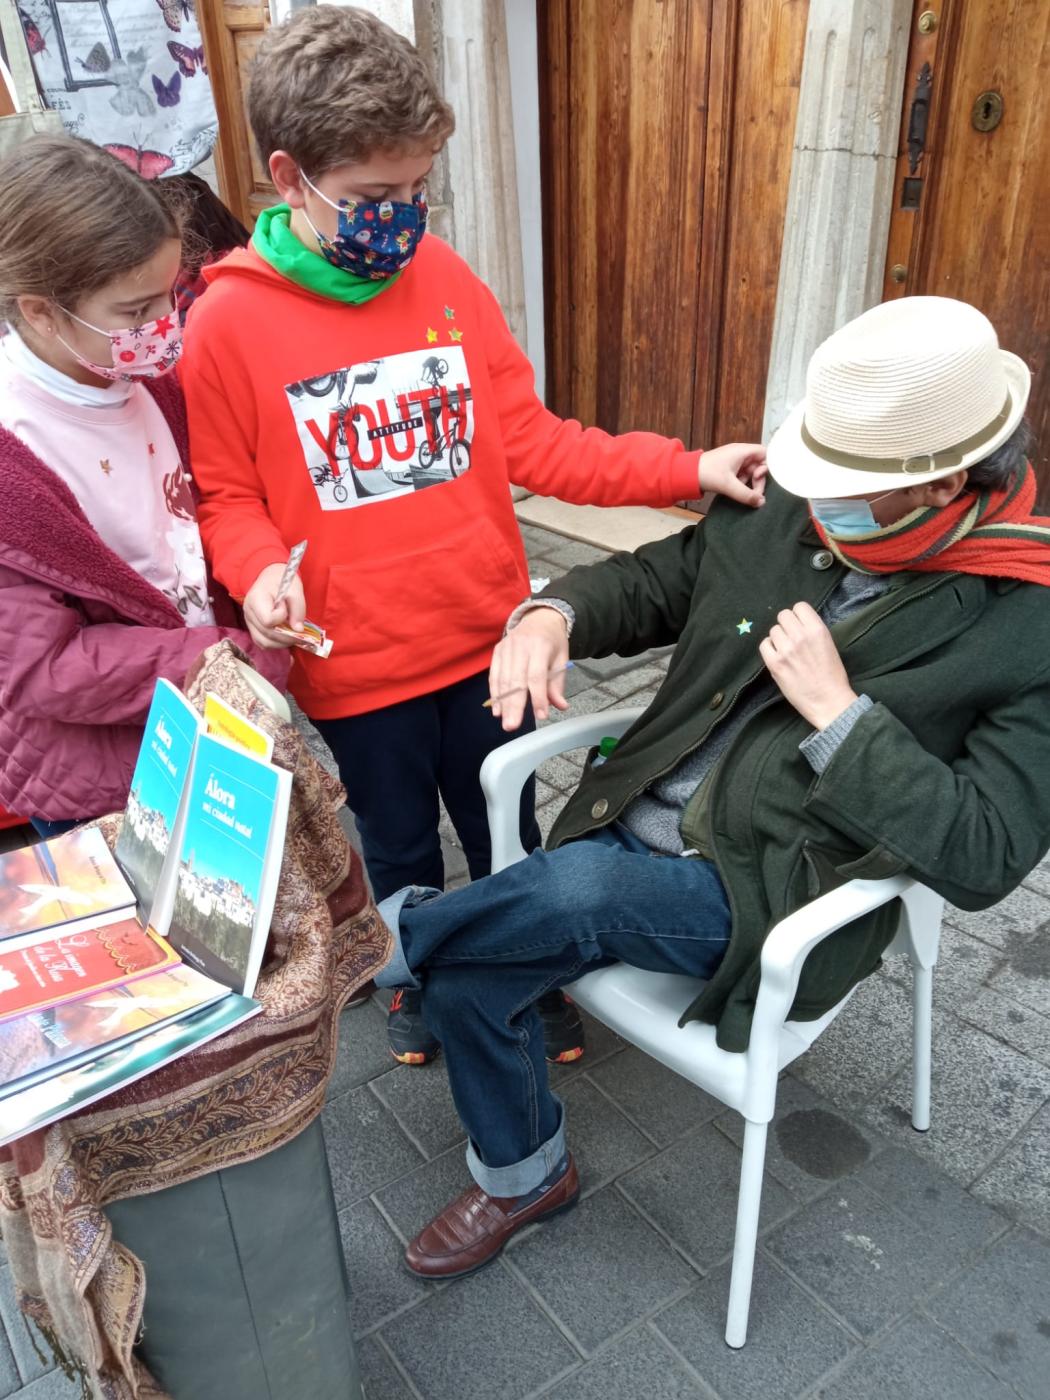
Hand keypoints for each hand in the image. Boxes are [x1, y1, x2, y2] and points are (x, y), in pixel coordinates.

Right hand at [243, 563, 306, 649]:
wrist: (270, 578)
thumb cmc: (282, 581)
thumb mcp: (294, 589)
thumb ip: (298, 609)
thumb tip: (298, 630)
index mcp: (256, 599)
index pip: (268, 620)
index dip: (281, 617)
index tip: (286, 608)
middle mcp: (249, 612)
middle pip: (267, 634)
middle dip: (286, 635)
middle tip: (298, 629)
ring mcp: (249, 622)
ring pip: (264, 642)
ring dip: (282, 642)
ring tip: (293, 634)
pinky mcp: (253, 629)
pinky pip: (263, 643)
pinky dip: (276, 643)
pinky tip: (285, 636)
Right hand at [488, 607, 569, 730]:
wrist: (539, 617)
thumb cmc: (552, 642)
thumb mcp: (562, 659)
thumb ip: (557, 683)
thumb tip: (560, 706)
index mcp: (541, 646)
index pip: (537, 676)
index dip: (538, 697)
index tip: (541, 716)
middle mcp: (521, 646)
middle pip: (516, 680)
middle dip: (514, 705)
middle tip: (513, 726)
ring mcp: (506, 647)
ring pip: (503, 679)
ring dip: (503, 703)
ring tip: (505, 722)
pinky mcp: (497, 651)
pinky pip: (494, 675)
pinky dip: (495, 694)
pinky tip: (497, 710)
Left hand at [700, 443, 767, 508]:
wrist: (686, 474)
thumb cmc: (707, 474)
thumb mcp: (729, 485)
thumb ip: (746, 495)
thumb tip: (761, 502)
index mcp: (742, 451)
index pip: (766, 453)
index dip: (768, 466)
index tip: (759, 478)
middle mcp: (741, 454)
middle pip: (759, 465)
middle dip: (758, 480)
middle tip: (754, 494)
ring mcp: (735, 461)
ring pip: (751, 472)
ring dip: (750, 484)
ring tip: (741, 492)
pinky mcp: (730, 469)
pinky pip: (743, 476)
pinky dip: (742, 484)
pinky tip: (736, 491)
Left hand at [758, 601, 857, 728]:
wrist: (828, 701)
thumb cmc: (832, 675)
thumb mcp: (829, 644)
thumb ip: (813, 630)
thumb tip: (797, 622)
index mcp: (817, 630)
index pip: (799, 606)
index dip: (799, 615)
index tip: (800, 625)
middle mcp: (800, 636)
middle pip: (783, 615)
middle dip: (787, 625)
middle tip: (791, 637)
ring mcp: (786, 650)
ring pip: (773, 630)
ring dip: (778, 638)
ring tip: (786, 650)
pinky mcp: (774, 663)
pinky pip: (764, 645)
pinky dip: (769, 649)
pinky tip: (777, 656)